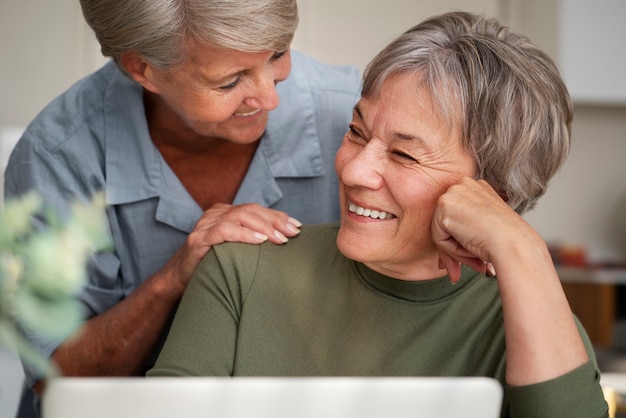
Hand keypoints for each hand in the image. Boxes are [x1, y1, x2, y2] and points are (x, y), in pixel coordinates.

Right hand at [162, 203, 301, 291]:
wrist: (179, 280)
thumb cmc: (212, 265)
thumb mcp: (235, 249)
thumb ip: (253, 240)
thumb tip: (285, 240)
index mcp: (226, 212)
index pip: (257, 209)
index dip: (278, 216)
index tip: (297, 227)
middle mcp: (215, 214)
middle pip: (250, 210)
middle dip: (275, 221)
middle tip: (292, 234)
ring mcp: (205, 225)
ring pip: (239, 216)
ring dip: (263, 227)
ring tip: (279, 239)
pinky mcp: (198, 239)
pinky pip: (223, 231)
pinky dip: (243, 234)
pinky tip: (259, 240)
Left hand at [431, 178, 530, 282]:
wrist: (514, 244)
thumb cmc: (507, 241)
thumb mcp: (483, 231)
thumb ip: (465, 234)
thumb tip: (443, 261)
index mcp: (477, 188)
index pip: (457, 217)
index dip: (461, 241)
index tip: (473, 261)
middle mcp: (464, 185)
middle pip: (446, 223)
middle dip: (454, 249)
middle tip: (465, 270)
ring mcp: (453, 193)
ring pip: (441, 232)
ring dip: (455, 252)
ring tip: (477, 262)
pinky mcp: (444, 206)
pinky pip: (438, 238)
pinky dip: (452, 251)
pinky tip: (471, 250)